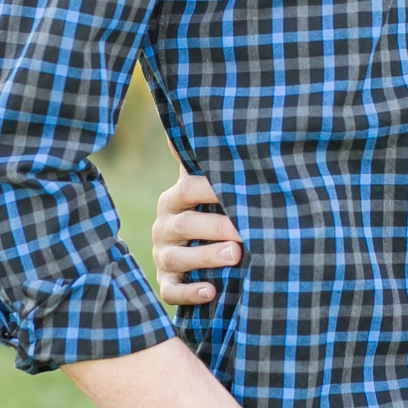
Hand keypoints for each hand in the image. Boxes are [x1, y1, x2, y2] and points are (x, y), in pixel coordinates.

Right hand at [151, 167, 242, 304]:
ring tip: (236, 256)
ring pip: (177, 258)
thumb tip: (204, 115)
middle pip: (184, 225)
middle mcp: (164, 225)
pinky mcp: (166, 283)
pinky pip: (170, 291)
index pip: (188, 189)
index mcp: (175, 198)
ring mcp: (163, 256)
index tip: (240, 188)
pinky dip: (189, 292)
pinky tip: (211, 292)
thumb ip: (211, 160)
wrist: (203, 251)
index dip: (212, 189)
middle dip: (215, 228)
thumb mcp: (212, 187)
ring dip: (206, 258)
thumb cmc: (214, 211)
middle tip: (244, 233)